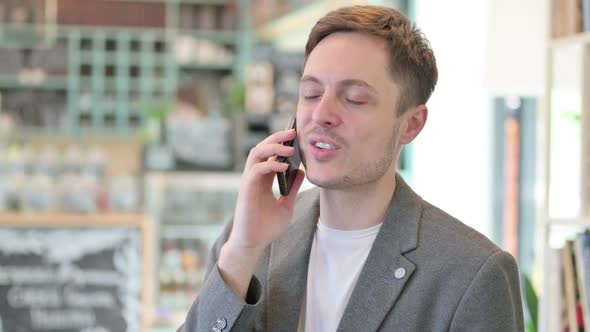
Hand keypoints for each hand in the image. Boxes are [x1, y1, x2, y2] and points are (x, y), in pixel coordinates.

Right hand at [229, 128, 304, 253]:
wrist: (253, 244)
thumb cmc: (266, 228)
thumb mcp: (286, 206)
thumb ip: (292, 189)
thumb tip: (302, 172)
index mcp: (263, 180)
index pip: (270, 154)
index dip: (281, 143)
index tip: (296, 136)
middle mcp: (254, 177)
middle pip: (262, 148)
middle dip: (276, 138)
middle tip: (293, 131)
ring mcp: (249, 182)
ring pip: (256, 153)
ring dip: (273, 147)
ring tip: (289, 146)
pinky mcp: (246, 190)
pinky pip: (257, 170)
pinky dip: (270, 164)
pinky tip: (284, 166)